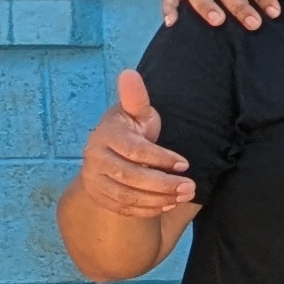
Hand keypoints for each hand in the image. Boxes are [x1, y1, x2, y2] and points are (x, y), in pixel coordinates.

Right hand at [76, 72, 199, 220]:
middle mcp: (94, 158)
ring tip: (183, 197)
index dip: (161, 158)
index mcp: (105, 135)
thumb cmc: (131, 128)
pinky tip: (166, 206)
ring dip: (157, 199)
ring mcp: (93, 179)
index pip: (135, 151)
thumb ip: (136, 97)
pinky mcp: (98, 195)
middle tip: (190, 187)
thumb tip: (129, 73)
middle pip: (129, 177)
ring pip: (125, 196)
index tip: (185, 164)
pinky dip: (145, 210)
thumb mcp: (137, 111)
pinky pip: (121, 208)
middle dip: (163, 184)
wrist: (109, 150)